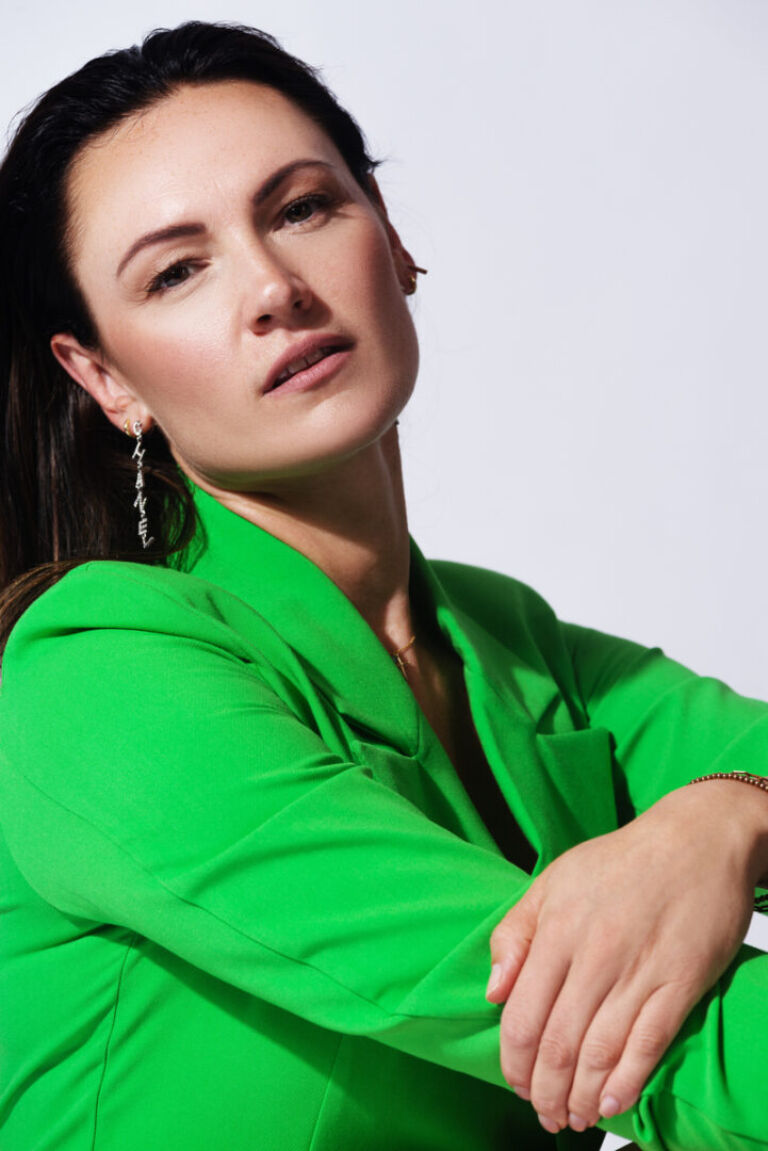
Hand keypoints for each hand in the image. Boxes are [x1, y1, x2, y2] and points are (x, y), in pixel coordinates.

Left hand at [485, 782, 760, 1134]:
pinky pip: (648, 1044)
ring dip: (580, 1096)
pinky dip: (627, 1082)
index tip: (515, 1082)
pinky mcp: (680, 981)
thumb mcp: (553, 880)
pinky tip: (611, 1104)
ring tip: (572, 1117)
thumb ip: (515, 933)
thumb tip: (493, 992)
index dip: (514, 1062)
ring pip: (599, 1052)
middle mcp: (594, 954)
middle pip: (557, 1043)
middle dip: (544, 1090)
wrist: (696, 840)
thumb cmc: (620, 860)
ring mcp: (639, 970)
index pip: (522, 1015)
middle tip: (543, 1112)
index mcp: (557, 928)